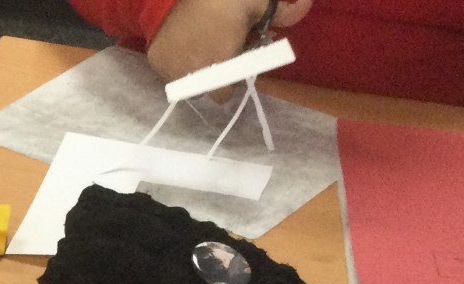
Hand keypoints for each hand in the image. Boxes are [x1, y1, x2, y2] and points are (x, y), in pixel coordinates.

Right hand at [145, 0, 310, 84]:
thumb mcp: (260, 2)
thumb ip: (285, 11)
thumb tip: (307, 6)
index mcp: (221, 63)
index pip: (224, 94)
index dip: (232, 81)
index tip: (235, 63)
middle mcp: (194, 74)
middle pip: (206, 90)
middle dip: (215, 76)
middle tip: (220, 52)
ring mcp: (171, 69)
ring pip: (187, 82)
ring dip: (196, 70)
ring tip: (202, 45)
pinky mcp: (156, 61)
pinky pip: (169, 71)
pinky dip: (177, 61)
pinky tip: (184, 42)